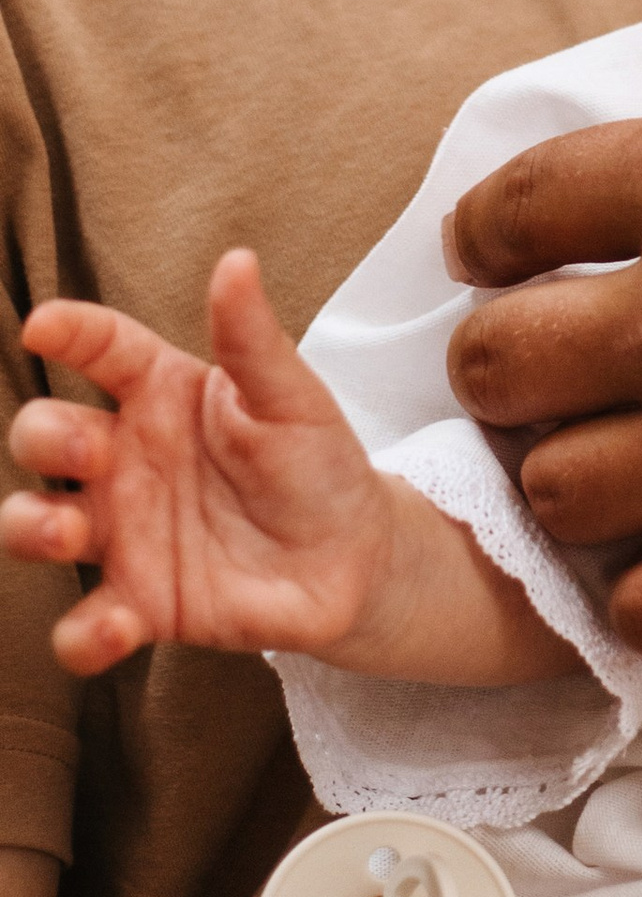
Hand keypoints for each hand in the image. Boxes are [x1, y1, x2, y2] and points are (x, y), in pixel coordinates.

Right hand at [2, 253, 396, 674]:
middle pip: (47, 435)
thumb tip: (236, 261)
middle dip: (42, 435)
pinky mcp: (140, 605)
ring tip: (64, 532)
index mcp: (161, 395)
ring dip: (30, 526)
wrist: (354, 559)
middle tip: (85, 447)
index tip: (41, 326)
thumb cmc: (317, 462)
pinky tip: (112, 629)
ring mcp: (123, 534)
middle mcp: (125, 460)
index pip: (102, 350)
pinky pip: (84, 626)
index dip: (68, 333)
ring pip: (37, 525)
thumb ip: (253, 339)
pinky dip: (82, 635)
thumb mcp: (292, 398)